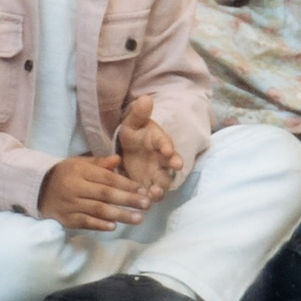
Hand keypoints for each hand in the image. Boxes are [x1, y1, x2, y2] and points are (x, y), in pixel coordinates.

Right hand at [40, 151, 145, 231]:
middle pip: (105, 194)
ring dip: (120, 215)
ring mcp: (70, 204)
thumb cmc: (65, 175)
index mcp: (79, 171)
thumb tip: (119, 160)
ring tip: (138, 218)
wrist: (37, 189)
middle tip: (147, 205)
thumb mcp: (79, 163)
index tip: (144, 191)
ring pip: (98, 210)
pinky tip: (114, 226)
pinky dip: (100, 225)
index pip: (107, 178)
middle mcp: (74, 187)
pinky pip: (86, 222)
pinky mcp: (67, 219)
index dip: (126, 185)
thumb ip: (99, 163)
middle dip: (128, 200)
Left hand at [112, 90, 183, 205]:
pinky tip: (143, 202)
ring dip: (160, 189)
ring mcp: (157, 173)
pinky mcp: (149, 185)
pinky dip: (149, 198)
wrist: (131, 148)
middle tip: (169, 174)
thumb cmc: (135, 133)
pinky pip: (151, 193)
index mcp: (160, 141)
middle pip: (170, 167)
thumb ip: (139, 114)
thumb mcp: (133, 123)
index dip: (167, 148)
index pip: (165, 143)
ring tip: (155, 194)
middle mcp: (163, 159)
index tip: (167, 151)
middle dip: (170, 171)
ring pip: (163, 183)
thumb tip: (145, 98)